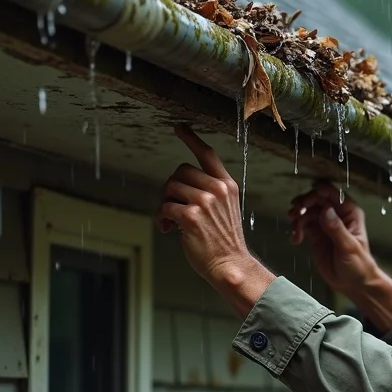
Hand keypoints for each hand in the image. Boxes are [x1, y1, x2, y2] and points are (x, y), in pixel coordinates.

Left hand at [155, 124, 274, 314]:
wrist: (230, 264)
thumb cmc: (225, 240)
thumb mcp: (226, 208)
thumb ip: (210, 191)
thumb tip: (181, 182)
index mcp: (227, 185)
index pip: (207, 154)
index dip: (191, 138)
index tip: (179, 127)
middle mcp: (218, 190)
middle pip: (180, 171)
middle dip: (170, 188)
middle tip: (171, 206)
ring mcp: (205, 202)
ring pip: (170, 188)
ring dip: (164, 204)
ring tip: (170, 221)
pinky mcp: (191, 217)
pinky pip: (164, 207)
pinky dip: (161, 218)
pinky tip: (168, 229)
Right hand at [289, 182, 378, 295]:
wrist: (354, 284)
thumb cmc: (358, 265)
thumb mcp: (348, 246)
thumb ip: (336, 229)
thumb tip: (326, 210)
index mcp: (349, 212)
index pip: (333, 194)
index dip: (317, 194)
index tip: (305, 202)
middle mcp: (337, 215)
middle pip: (316, 200)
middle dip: (303, 204)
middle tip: (294, 213)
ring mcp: (324, 224)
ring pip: (307, 212)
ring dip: (298, 218)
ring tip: (295, 231)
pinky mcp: (315, 235)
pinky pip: (302, 226)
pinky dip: (296, 230)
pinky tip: (295, 240)